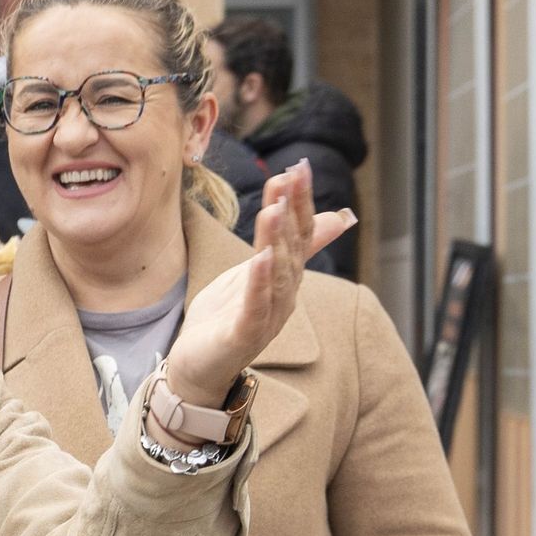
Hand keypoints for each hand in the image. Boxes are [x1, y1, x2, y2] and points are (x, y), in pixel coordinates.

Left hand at [163, 160, 355, 405]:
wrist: (198, 367)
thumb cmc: (227, 317)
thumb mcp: (259, 271)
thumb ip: (289, 243)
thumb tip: (337, 216)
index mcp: (286, 278)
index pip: (300, 234)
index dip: (301, 202)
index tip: (298, 167)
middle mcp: (284, 296)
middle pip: (293, 248)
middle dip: (293, 211)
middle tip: (292, 176)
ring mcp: (266, 317)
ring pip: (277, 274)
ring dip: (276, 239)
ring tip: (274, 208)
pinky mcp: (243, 335)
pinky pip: (255, 306)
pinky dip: (258, 282)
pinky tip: (259, 258)